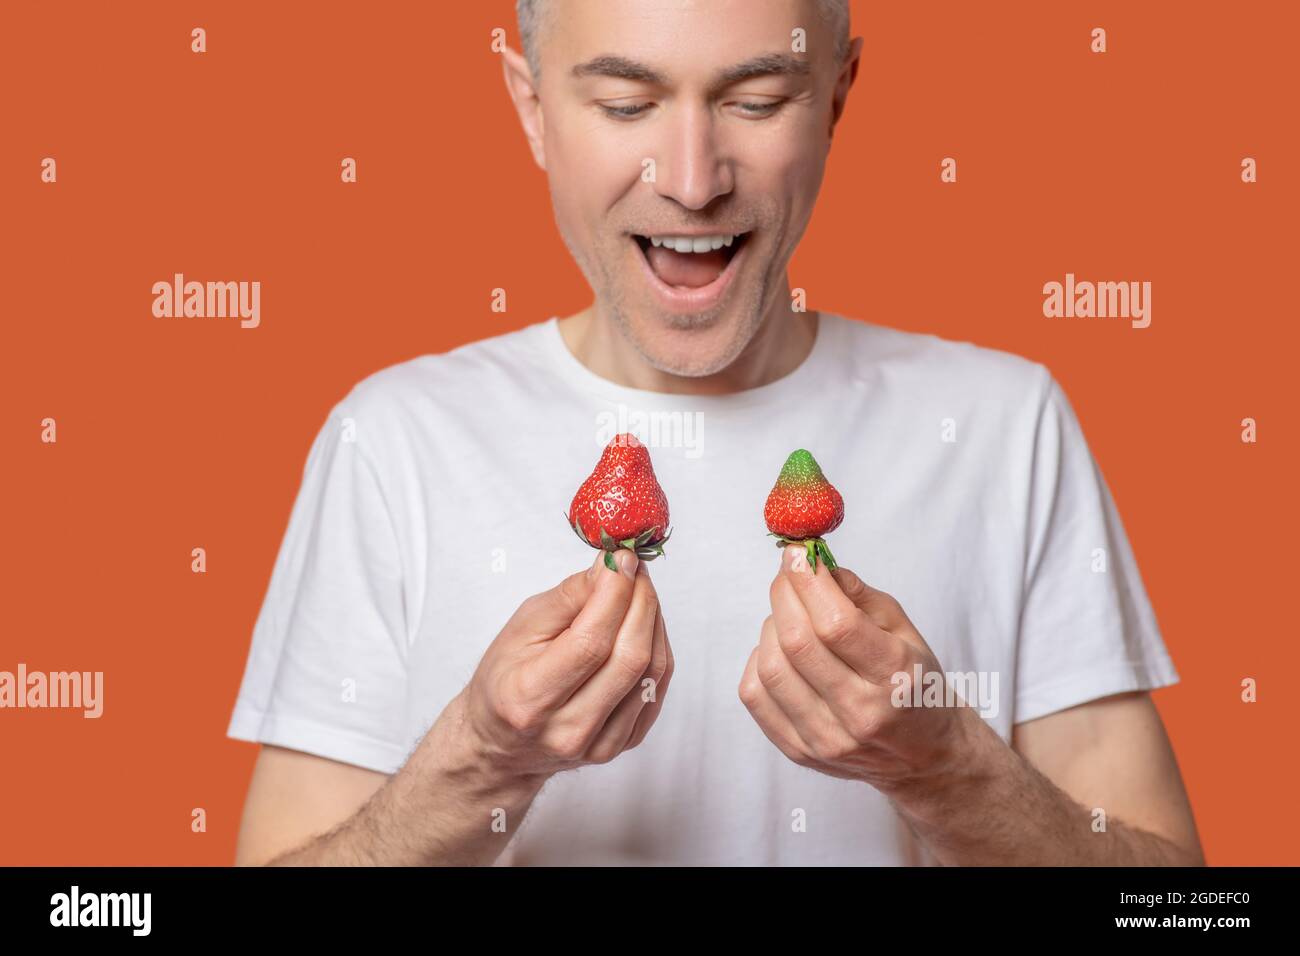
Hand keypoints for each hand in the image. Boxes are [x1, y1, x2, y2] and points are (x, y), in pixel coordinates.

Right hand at [453, 548, 672, 782]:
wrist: (503, 744)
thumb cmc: (506, 679)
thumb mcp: (521, 628)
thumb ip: (569, 596)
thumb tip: (613, 568)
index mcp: (530, 697)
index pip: (590, 642)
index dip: (615, 594)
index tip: (621, 559)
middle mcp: (568, 729)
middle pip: (629, 657)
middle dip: (641, 601)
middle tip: (635, 570)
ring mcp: (600, 745)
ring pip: (652, 671)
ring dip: (653, 621)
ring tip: (639, 593)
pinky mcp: (625, 745)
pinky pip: (657, 687)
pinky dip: (657, 647)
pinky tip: (642, 626)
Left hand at [738, 544, 976, 792]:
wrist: (924, 756)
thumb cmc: (915, 684)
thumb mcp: (906, 632)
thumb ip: (859, 596)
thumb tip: (812, 565)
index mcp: (896, 678)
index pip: (837, 624)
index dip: (808, 581)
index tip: (797, 553)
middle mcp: (860, 714)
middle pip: (798, 642)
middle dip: (785, 594)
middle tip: (789, 575)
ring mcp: (826, 739)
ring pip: (771, 666)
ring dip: (773, 626)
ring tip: (792, 617)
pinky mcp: (799, 751)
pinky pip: (755, 694)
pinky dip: (761, 659)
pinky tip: (782, 652)